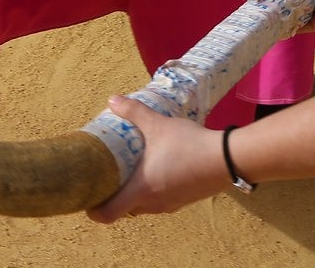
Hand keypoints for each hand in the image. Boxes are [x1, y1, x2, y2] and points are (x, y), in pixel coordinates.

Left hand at [86, 97, 226, 222]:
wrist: (225, 159)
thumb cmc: (187, 144)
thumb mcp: (158, 124)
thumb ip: (134, 112)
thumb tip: (111, 99)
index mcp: (140, 190)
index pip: (107, 214)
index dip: (94, 209)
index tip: (90, 196)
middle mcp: (151, 204)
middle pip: (124, 209)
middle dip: (115, 196)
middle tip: (111, 176)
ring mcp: (168, 205)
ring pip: (143, 207)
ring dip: (135, 193)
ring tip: (134, 171)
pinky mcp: (183, 202)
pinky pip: (160, 202)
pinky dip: (153, 191)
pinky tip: (160, 170)